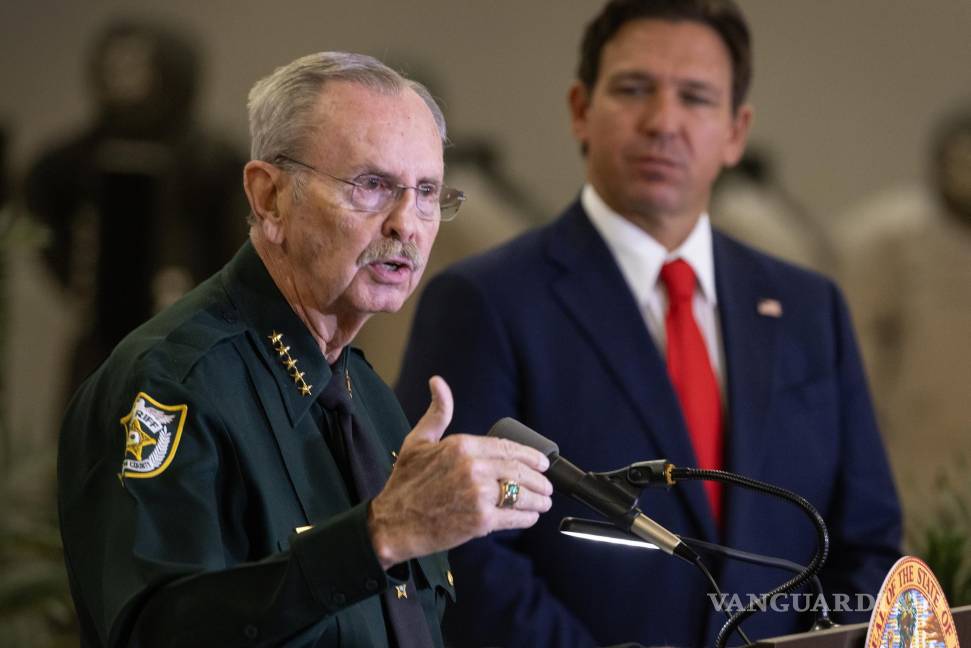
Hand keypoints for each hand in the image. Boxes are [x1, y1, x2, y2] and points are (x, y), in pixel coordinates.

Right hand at [368, 376, 552, 568]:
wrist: (393, 524)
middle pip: (519, 470)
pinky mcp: (481, 521)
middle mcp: (473, 467)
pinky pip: (514, 517)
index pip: (507, 447)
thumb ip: (437, 413)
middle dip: (539, 479)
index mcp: (461, 446)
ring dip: (538, 499)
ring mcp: (479, 495)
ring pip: (521, 494)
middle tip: (547, 486)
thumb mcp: (418, 442)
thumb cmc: (404, 484)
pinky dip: (527, 517)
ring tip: (543, 503)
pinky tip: (530, 517)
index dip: (530, 455)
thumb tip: (438, 383)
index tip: (543, 462)